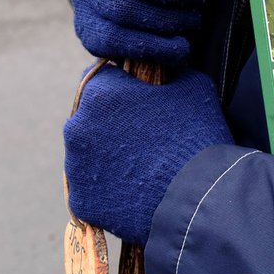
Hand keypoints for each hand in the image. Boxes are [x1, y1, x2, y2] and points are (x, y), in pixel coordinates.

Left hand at [64, 65, 233, 245]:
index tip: (145, 99)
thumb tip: (166, 71)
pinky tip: (137, 191)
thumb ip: (170, 73)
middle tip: (148, 136)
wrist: (198, 196)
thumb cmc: (197, 134)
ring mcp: (75, 167)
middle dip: (114, 122)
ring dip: (109, 155)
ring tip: (144, 167)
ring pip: (89, 153)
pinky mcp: (81, 201)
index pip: (106, 76)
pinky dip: (110, 188)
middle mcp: (77, 126)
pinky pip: (93, 188)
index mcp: (101, 92)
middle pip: (92, 116)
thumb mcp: (193, 86)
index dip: (128, 86)